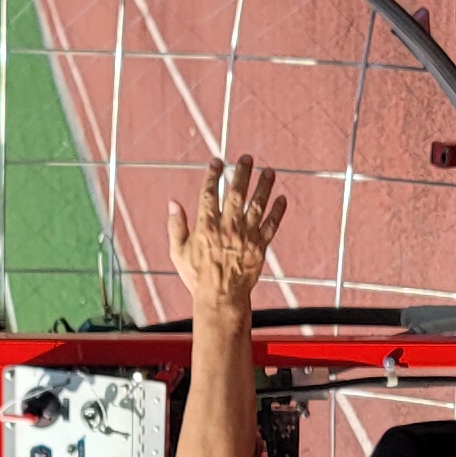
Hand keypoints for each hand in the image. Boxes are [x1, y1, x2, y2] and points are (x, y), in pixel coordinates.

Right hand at [165, 156, 284, 321]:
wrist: (220, 298)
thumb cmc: (197, 277)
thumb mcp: (178, 253)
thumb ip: (176, 226)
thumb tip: (173, 203)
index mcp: (206, 227)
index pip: (209, 194)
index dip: (213, 175)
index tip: (217, 162)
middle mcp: (227, 228)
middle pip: (236, 193)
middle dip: (242, 173)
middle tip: (247, 158)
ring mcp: (246, 236)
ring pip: (257, 205)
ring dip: (264, 186)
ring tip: (269, 171)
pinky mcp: (260, 247)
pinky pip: (271, 225)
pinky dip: (278, 211)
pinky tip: (282, 198)